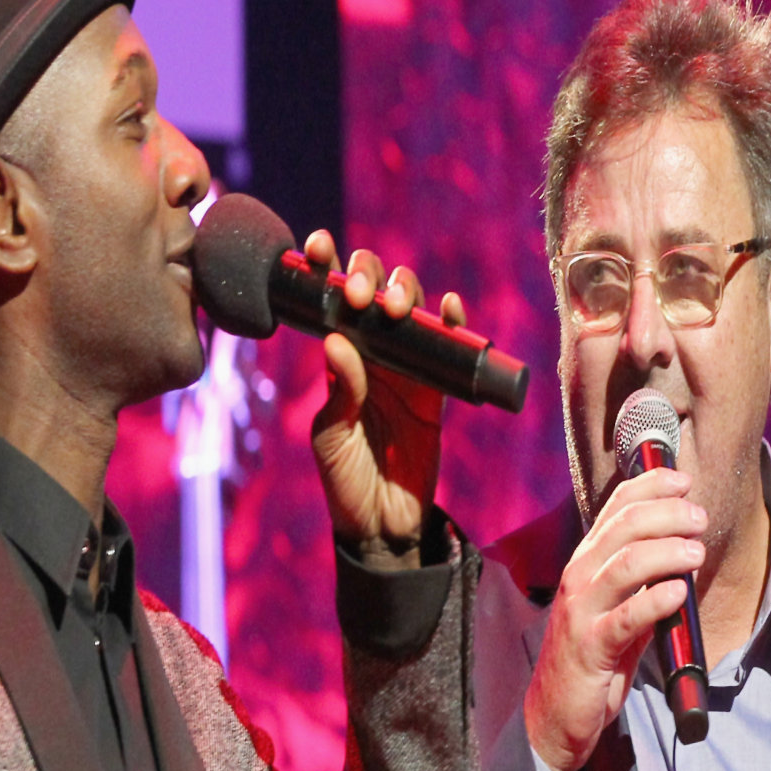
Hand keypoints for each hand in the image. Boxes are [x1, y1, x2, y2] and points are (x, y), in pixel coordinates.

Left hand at [303, 230, 452, 554]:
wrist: (384, 524)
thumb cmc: (345, 482)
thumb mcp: (333, 438)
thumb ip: (341, 392)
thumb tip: (337, 340)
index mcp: (335, 359)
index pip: (327, 301)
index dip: (324, 266)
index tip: (318, 246)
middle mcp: (370, 354)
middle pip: (374, 291)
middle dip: (369, 277)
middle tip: (361, 296)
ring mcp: (406, 367)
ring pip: (411, 308)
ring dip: (407, 293)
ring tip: (398, 308)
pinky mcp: (437, 388)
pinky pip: (448, 345)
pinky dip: (452, 321)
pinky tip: (450, 308)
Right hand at [524, 465, 706, 770]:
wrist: (556, 713)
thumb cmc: (594, 657)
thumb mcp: (619, 607)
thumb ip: (644, 579)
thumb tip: (686, 549)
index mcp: (586, 562)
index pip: (615, 507)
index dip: (651, 486)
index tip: (683, 481)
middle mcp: (579, 577)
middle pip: (625, 526)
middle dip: (668, 514)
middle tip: (699, 520)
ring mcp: (582, 610)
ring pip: (628, 563)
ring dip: (669, 551)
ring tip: (697, 553)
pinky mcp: (591, 646)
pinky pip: (627, 616)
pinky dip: (658, 600)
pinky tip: (680, 593)